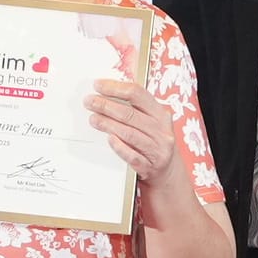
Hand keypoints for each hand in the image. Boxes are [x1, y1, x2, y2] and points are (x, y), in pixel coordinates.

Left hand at [79, 72, 189, 215]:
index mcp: (160, 114)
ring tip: (93, 119)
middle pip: (130, 113)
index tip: (98, 85)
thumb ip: (136, 108)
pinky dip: (120, 146)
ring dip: (108, 124)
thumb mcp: (152, 122)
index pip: (137, 94)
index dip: (115, 88)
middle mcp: (161, 130)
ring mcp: (157, 149)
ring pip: (129, 134)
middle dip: (106, 105)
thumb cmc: (154, 142)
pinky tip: (109, 139)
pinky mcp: (150, 166)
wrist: (168, 173)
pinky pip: (132, 155)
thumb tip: (107, 91)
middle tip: (89, 102)